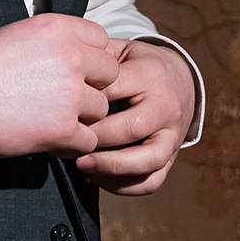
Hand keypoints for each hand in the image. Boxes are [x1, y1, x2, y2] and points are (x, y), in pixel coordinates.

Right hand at [0, 14, 118, 157]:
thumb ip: (50, 43)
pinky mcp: (61, 128)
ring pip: (102, 110)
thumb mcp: (14, 35)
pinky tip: (53, 141)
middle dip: (92, 88)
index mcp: (57, 29)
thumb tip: (69, 53)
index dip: (91, 59)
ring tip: (55, 122)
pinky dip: (73, 145)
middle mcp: (69, 57)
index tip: (75, 72)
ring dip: (83, 119)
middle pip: (110, 75)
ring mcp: (68, 94)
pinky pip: (89, 140)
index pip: (101, 40)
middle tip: (66, 100)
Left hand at [75, 38, 194, 194]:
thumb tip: (62, 72)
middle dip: (95, 139)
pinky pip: (152, 180)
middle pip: (130, 128)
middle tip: (66, 142)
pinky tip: (99, 178)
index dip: (84, 104)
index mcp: (150, 75)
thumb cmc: (140, 67)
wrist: (181, 80)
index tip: (58, 111)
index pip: (113, 91)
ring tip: (82, 165)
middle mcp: (166, 106)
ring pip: (148, 159)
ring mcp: (173, 134)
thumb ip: (95, 60)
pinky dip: (124, 186)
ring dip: (112, 167)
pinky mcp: (172, 155)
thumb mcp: (121, 53)